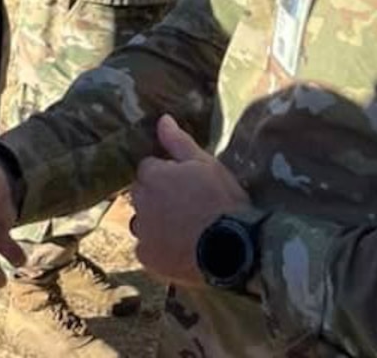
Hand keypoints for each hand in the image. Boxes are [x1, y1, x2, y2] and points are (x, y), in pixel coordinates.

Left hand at [129, 114, 249, 286]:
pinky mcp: (147, 257)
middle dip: (156, 196)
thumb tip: (162, 119)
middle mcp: (141, 200)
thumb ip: (178, 141)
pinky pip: (146, 249)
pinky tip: (180, 249)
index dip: (167, 176)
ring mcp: (143, 230)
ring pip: (141, 221)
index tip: (187, 186)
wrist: (235, 249)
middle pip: (142, 193)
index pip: (148, 168)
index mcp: (153, 175)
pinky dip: (158, 249)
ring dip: (154, 222)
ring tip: (184, 230)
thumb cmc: (224, 201)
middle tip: (187, 207)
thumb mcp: (206, 164)